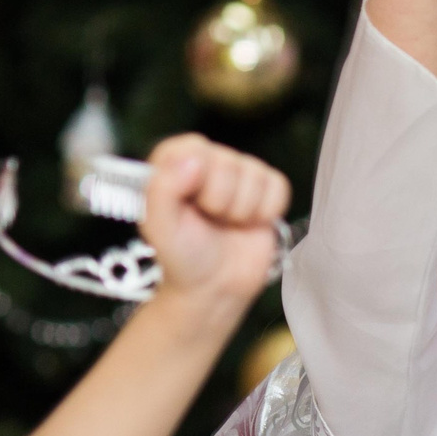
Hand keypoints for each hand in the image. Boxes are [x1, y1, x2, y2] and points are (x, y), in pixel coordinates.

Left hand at [138, 135, 290, 309]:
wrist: (215, 287)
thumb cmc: (182, 256)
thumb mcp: (158, 226)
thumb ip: (161, 189)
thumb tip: (193, 161)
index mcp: (175, 161)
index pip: (195, 148)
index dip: (196, 180)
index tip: (189, 205)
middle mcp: (208, 159)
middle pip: (229, 163)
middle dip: (219, 202)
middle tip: (208, 221)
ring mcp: (240, 171)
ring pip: (255, 175)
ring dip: (241, 211)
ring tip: (225, 224)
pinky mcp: (267, 187)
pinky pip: (278, 187)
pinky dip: (265, 212)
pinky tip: (247, 223)